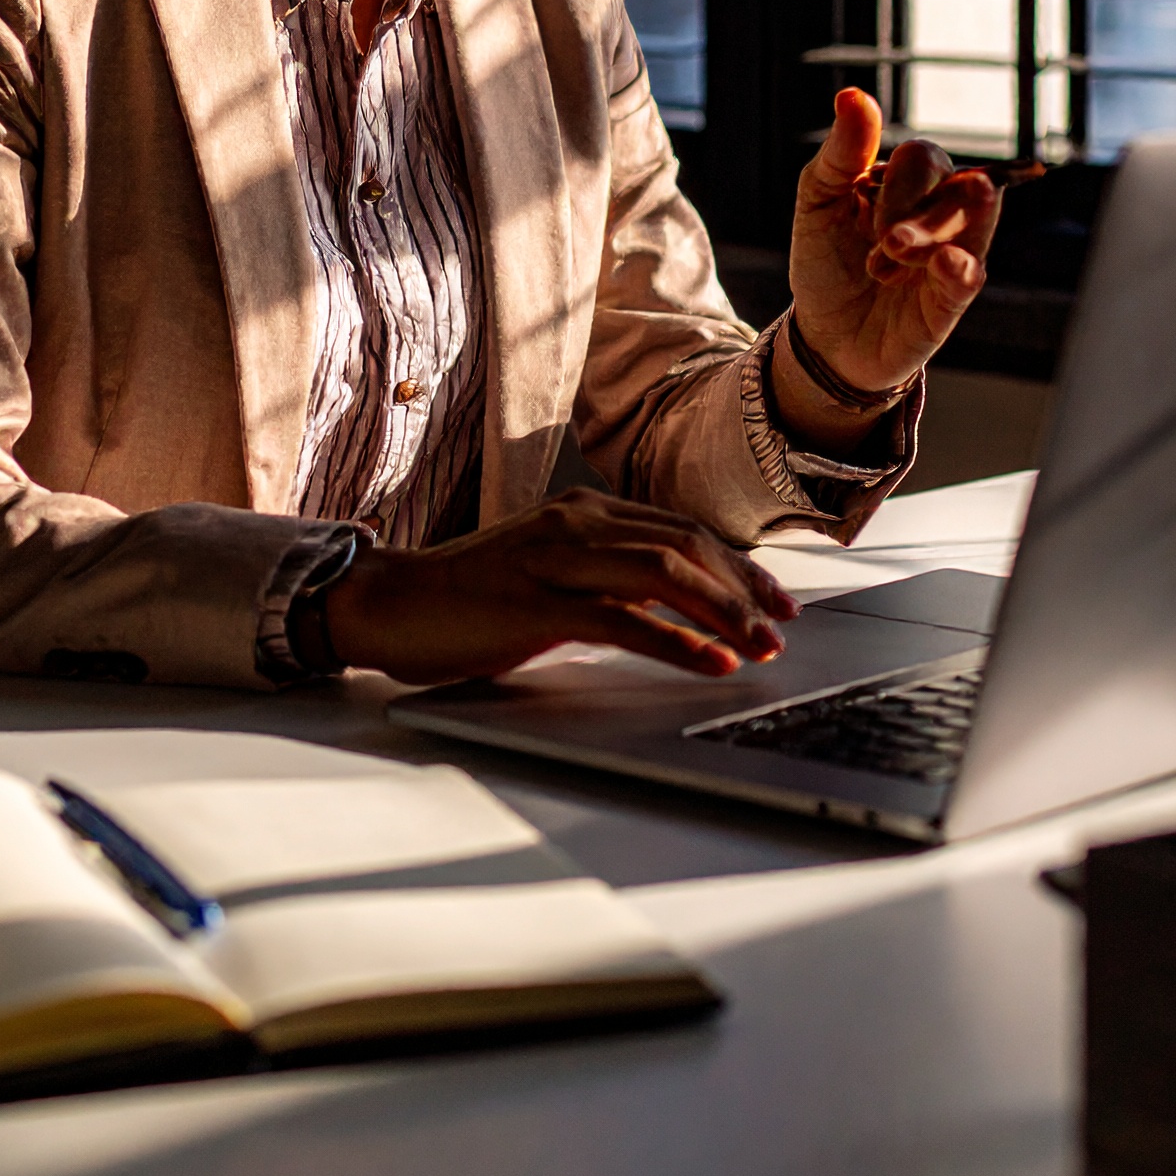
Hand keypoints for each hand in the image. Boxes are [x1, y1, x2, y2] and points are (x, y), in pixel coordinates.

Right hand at [321, 488, 798, 683]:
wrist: (392, 605)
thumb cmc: (471, 599)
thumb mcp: (550, 576)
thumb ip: (605, 580)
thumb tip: (675, 611)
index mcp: (583, 512)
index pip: (681, 530)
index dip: (738, 566)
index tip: (776, 601)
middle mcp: (576, 524)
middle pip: (685, 546)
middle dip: (744, 589)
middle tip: (782, 628)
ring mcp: (556, 559)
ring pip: (664, 574)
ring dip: (723, 614)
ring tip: (760, 648)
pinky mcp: (537, 604)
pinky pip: (624, 621)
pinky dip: (677, 643)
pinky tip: (711, 663)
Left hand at [778, 87, 1002, 451]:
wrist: (822, 336)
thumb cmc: (826, 262)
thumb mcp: (818, 201)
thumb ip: (842, 151)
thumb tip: (852, 95)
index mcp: (910, 184)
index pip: (927, 158)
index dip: (901, 182)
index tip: (862, 210)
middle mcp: (940, 214)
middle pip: (960, 188)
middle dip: (919, 211)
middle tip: (884, 243)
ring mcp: (952, 256)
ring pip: (973, 226)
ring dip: (930, 236)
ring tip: (890, 257)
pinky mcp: (952, 301)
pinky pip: (972, 275)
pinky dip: (962, 265)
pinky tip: (949, 264)